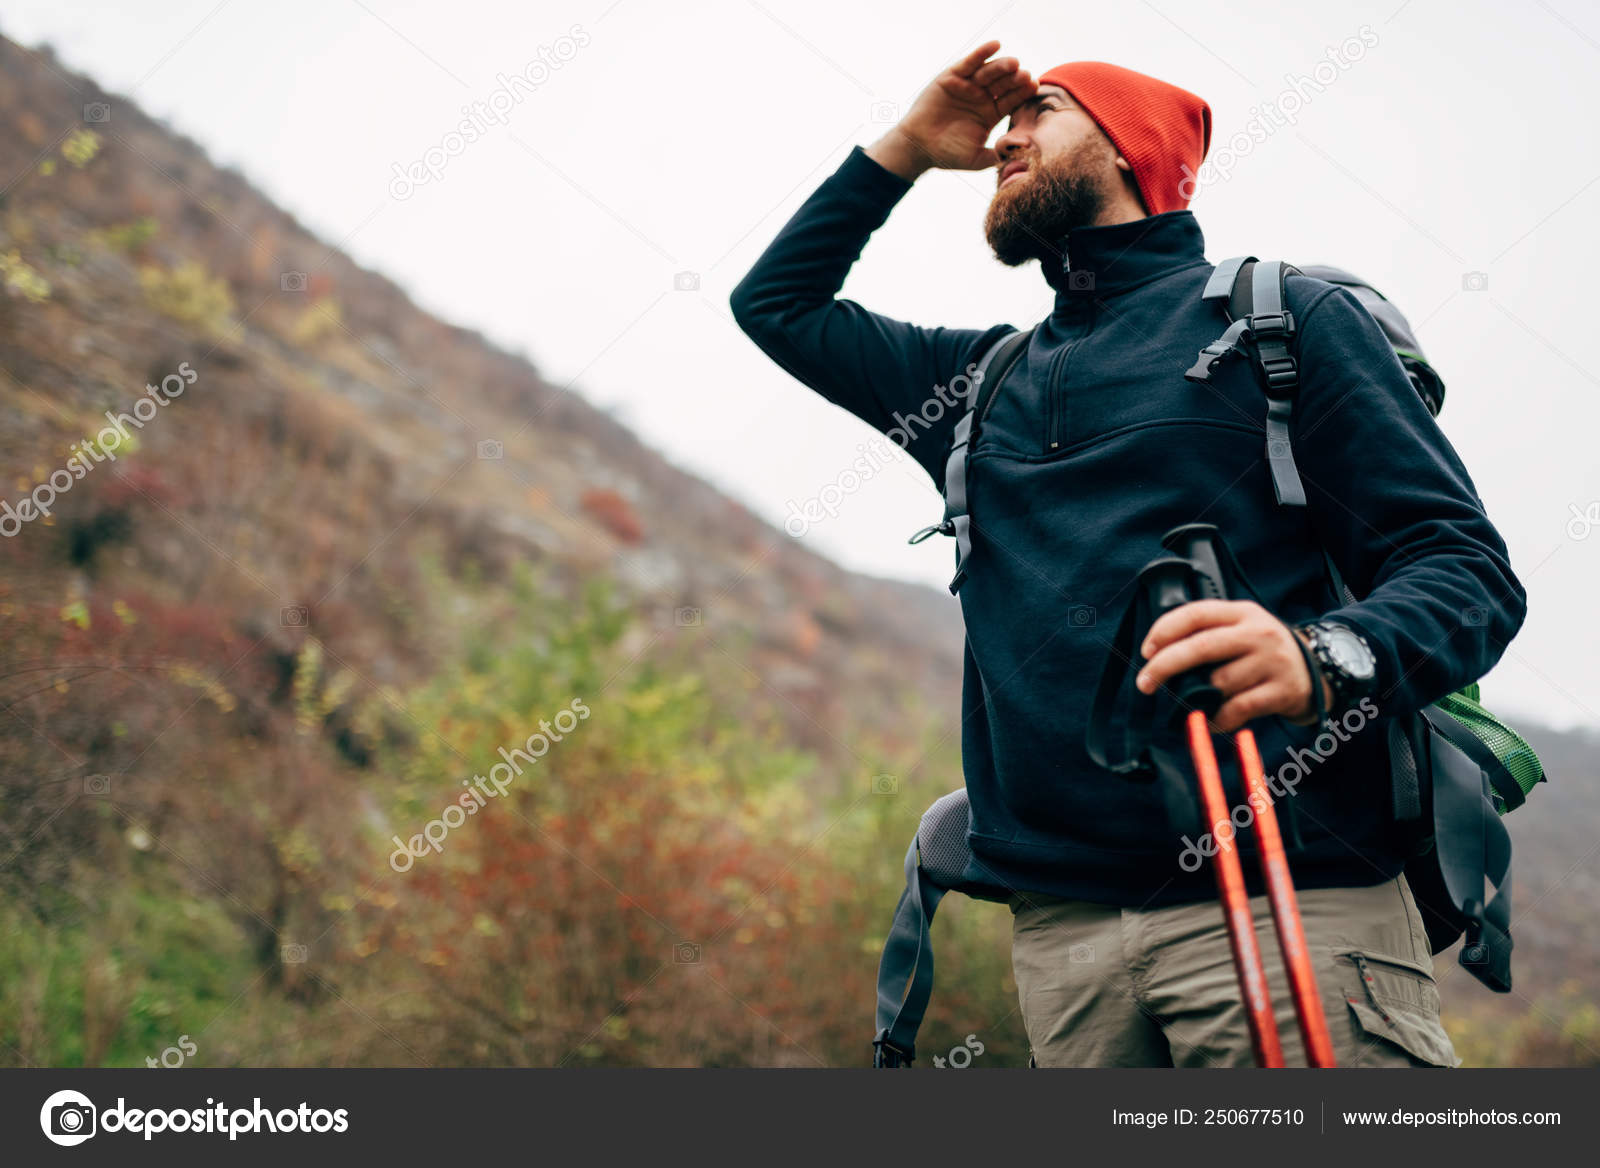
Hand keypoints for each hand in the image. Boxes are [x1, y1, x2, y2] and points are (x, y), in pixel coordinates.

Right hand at [865, 40, 1036, 181]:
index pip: (1011, 100)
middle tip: (1025, 75)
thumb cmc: (946, 154)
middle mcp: (982, 97)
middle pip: (1004, 84)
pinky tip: (995, 45)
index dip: (1022, 93)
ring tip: (1013, 63)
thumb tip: (1020, 156)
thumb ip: (996, 156)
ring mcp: (968, 85)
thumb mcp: (976, 159)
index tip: (1034, 87)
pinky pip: (970, 62)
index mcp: (991, 114)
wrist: (918, 146)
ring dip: (1002, 66)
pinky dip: (982, 53)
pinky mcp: (953, 76)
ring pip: (990, 72)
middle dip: (1015, 79)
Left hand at [1132, 600, 1332, 733]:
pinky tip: (1209, 721)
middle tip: (1145, 683)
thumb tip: (1158, 659)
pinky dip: (1216, 719)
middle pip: (1201, 647)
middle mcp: (1257, 633)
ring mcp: (1272, 662)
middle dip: (1164, 666)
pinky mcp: (1281, 691)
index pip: (1195, 613)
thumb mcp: (1241, 629)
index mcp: (1241, 613)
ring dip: (1194, 698)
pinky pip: (1237, 708)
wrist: (1318, 670)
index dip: (1164, 631)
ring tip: (1188, 704)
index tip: (1146, 651)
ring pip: (1218, 682)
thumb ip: (1207, 634)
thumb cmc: (1264, 651)